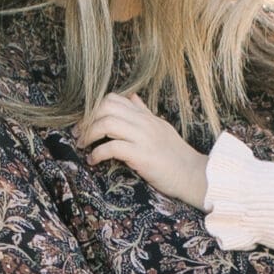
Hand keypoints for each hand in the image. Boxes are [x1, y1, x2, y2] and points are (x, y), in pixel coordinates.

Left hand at [75, 93, 211, 208]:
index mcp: (146, 116)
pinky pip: (113, 148)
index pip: (114, 99)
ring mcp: (144, 138)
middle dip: (87, 120)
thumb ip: (144, 112)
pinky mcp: (142, 156)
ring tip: (83, 147)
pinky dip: (98, 153)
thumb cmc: (176, 155)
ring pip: (107, 123)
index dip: (94, 109)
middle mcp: (144, 123)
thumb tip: (132, 97)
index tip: (86, 124)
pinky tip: (94, 161)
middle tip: (79, 135)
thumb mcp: (161, 128)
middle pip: (106, 107)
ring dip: (89, 134)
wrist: (194, 175)